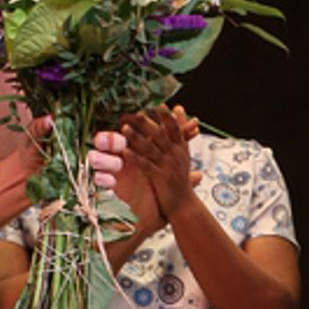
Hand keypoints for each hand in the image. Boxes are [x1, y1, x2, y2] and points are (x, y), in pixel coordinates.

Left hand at [21, 116, 124, 192]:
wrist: (22, 180)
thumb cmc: (32, 154)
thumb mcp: (34, 138)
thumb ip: (40, 128)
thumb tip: (49, 119)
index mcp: (87, 134)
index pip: (109, 130)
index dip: (110, 135)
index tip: (97, 138)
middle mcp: (97, 150)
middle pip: (119, 147)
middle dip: (112, 148)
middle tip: (93, 152)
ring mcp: (97, 169)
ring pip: (116, 166)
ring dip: (107, 166)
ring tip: (92, 166)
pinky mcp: (93, 187)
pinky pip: (109, 186)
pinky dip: (105, 183)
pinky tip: (95, 181)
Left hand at [122, 104, 197, 218]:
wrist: (184, 204)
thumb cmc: (180, 178)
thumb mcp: (183, 152)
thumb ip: (181, 130)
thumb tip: (179, 107)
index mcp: (182, 147)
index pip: (175, 127)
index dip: (165, 115)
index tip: (156, 103)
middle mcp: (176, 154)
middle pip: (161, 135)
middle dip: (147, 123)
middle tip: (134, 112)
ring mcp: (169, 166)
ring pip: (151, 148)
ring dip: (137, 137)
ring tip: (124, 128)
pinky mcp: (161, 178)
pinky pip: (146, 165)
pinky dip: (135, 157)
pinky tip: (125, 151)